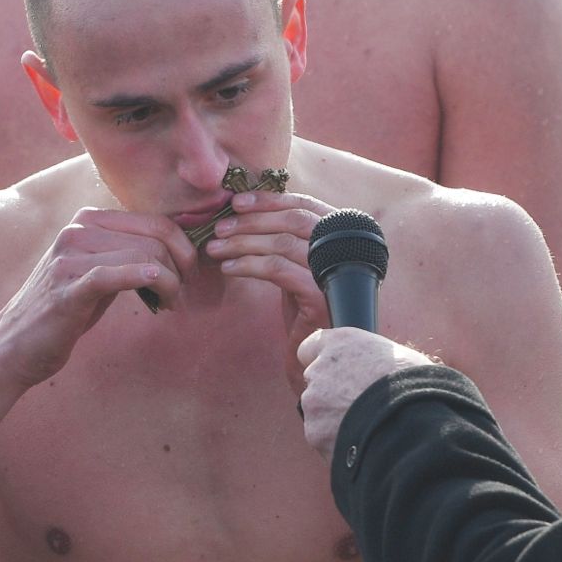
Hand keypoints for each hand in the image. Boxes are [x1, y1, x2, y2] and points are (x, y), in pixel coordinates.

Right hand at [0, 208, 191, 393]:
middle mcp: (77, 230)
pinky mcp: (66, 287)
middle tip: (179, 296)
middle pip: (155, 238)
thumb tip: (177, 251)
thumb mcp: (98, 274)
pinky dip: (143, 280)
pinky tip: (160, 294)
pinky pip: (113, 275)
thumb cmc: (63, 311)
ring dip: (169, 285)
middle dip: (180, 268)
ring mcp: (69, 257)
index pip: (155, 221)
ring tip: (168, 305)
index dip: (183, 248)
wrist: (15, 346)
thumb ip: (128, 256)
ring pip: (143, 257)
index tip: (187, 276)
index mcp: (87, 221)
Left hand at [199, 192, 337, 391]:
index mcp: (343, 239)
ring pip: (283, 243)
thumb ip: (285, 242)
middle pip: (294, 220)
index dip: (270, 201)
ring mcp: (336, 274)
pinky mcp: (320, 297)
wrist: (317, 360)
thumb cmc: (305, 315)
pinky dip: (249, 265)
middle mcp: (346, 251)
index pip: (305, 206)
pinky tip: (229, 269)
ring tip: (215, 249)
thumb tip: (246, 212)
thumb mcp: (298, 270)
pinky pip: (278, 270)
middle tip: (219, 228)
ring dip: (243, 243)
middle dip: (252, 221)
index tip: (237, 203)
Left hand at [297, 326, 431, 455]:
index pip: (310, 348)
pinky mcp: (315, 433)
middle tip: (360, 407)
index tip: (335, 373)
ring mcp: (314, 402)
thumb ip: (372, 361)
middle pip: (315, 384)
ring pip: (318, 414)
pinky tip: (362, 445)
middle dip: (331, 395)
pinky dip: (336, 444)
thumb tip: (377, 371)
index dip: (323, 362)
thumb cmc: (416, 386)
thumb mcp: (398, 358)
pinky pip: (323, 440)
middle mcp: (320, 369)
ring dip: (334, 421)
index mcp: (340, 344)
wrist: (413, 423)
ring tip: (367, 429)